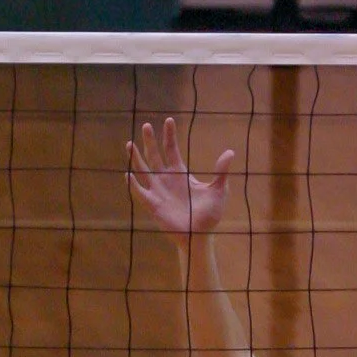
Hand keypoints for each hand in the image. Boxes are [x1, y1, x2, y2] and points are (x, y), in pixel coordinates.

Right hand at [127, 118, 233, 242]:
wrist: (200, 235)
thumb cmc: (209, 214)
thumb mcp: (218, 190)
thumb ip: (221, 171)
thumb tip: (230, 152)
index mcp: (180, 172)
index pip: (171, 149)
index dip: (169, 135)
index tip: (168, 120)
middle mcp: (166, 178)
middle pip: (154, 155)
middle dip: (150, 140)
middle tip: (147, 125)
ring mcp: (157, 190)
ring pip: (143, 169)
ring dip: (136, 157)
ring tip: (129, 144)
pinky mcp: (152, 204)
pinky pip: (139, 192)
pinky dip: (133, 184)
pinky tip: (127, 174)